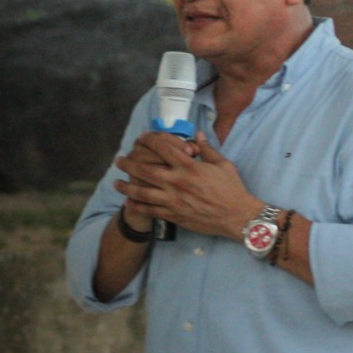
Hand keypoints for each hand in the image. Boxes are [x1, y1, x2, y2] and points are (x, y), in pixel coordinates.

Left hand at [114, 132, 261, 240]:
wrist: (236, 216)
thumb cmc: (232, 189)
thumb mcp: (223, 164)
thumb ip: (207, 150)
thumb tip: (197, 136)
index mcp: (189, 167)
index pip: (163, 149)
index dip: (149, 140)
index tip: (142, 137)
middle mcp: (177, 182)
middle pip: (145, 170)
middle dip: (129, 164)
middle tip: (118, 160)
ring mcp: (173, 200)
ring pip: (142, 192)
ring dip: (127, 186)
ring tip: (116, 183)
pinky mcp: (173, 214)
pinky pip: (149, 210)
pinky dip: (137, 206)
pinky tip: (129, 202)